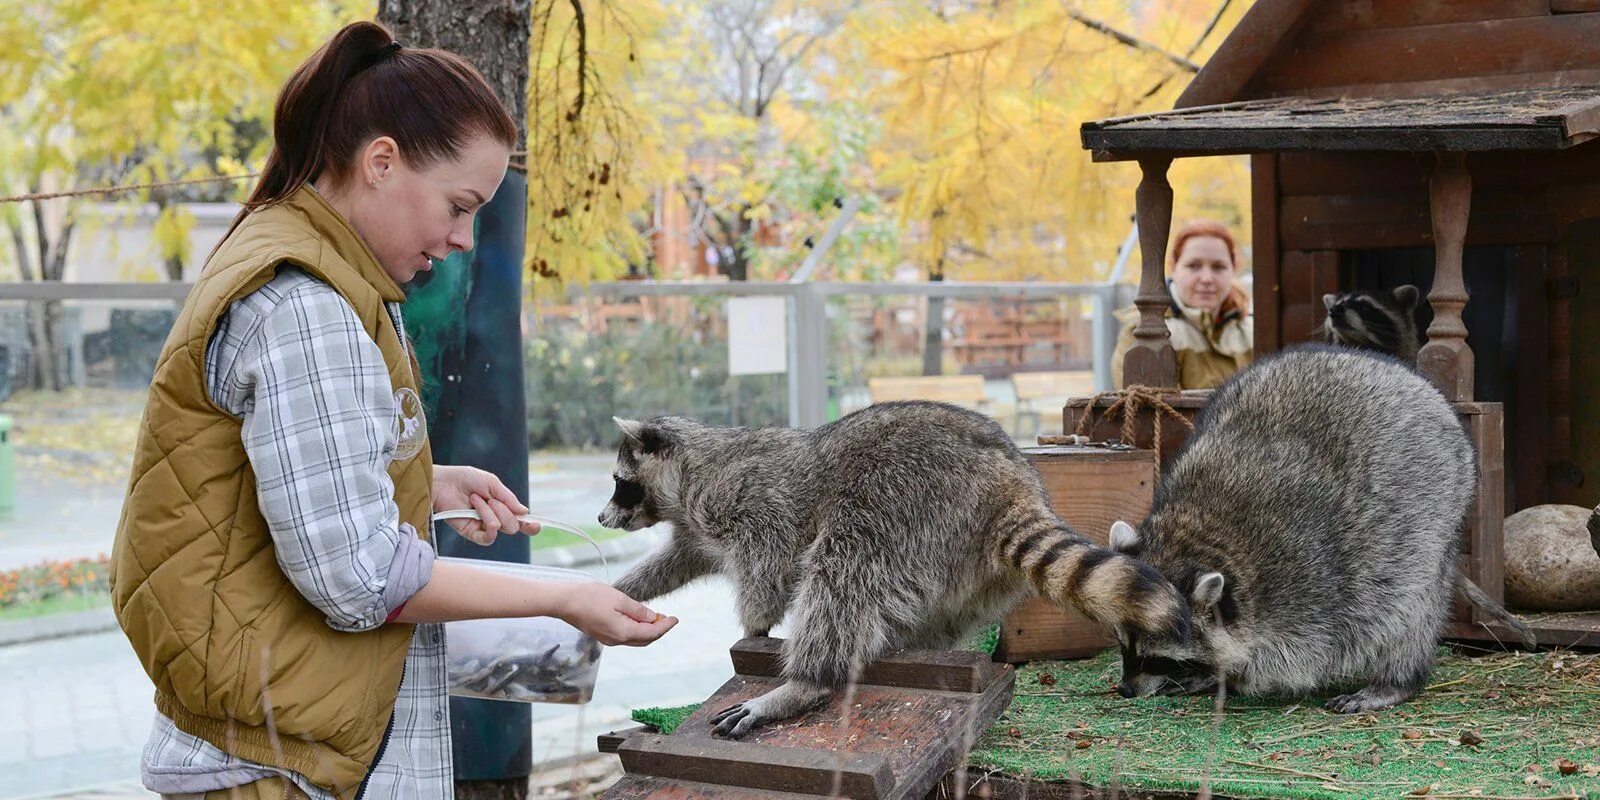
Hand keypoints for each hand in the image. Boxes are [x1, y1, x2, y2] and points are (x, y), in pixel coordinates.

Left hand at [433, 465, 540, 545]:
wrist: (442, 482)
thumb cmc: (464, 478)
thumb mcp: (491, 482)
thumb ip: (508, 497)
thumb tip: (524, 511)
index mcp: (501, 506)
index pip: (519, 521)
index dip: (529, 525)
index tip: (535, 525)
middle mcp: (493, 518)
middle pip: (513, 525)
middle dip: (505, 510)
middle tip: (489, 498)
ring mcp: (482, 526)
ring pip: (501, 528)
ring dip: (492, 512)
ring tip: (475, 499)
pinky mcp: (470, 533)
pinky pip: (487, 538)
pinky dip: (490, 528)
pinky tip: (483, 517)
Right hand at [557, 582, 678, 645]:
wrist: (563, 602)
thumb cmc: (589, 597)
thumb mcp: (619, 599)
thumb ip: (637, 610)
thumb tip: (651, 617)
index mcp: (623, 632)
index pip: (652, 633)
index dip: (665, 626)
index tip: (675, 619)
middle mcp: (616, 640)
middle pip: (644, 640)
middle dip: (658, 630)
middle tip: (667, 617)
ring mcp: (608, 639)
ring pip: (634, 639)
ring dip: (647, 630)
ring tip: (654, 616)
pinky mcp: (602, 634)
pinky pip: (624, 635)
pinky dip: (635, 629)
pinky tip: (637, 617)